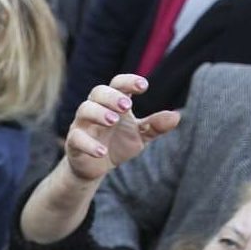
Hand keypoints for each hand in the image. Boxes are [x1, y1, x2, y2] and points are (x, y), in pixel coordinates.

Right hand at [64, 75, 179, 182]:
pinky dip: (89, 144)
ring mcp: (82, 125)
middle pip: (97, 92)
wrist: (97, 168)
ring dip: (98, 113)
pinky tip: (102, 152)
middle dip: (112, 96)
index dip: (128, 81)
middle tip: (127, 105)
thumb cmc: (118, 144)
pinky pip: (76, 138)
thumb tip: (176, 115)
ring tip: (113, 120)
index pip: (117, 83)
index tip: (143, 86)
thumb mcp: (141, 135)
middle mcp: (95, 109)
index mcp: (113, 103)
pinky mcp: (73, 143)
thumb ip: (155, 125)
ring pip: (84, 109)